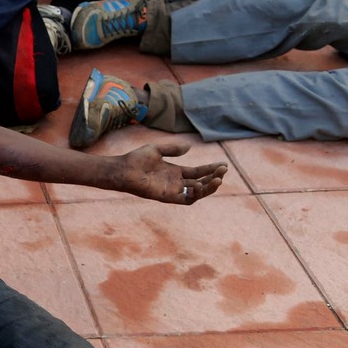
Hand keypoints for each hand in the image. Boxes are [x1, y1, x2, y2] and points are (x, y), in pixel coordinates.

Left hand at [110, 143, 227, 204]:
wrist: (123, 169)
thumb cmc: (136, 159)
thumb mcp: (157, 150)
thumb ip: (173, 149)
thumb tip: (189, 147)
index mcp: (175, 172)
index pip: (198, 172)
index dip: (211, 168)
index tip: (223, 164)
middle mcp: (176, 182)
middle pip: (201, 182)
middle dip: (213, 177)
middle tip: (223, 171)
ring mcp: (172, 190)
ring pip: (196, 193)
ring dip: (208, 188)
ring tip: (218, 179)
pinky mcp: (166, 197)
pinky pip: (184, 199)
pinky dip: (194, 194)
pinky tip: (200, 185)